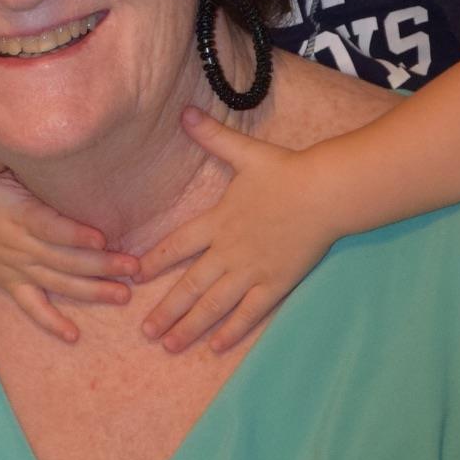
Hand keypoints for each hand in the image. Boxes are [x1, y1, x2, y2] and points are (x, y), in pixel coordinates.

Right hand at [0, 151, 138, 342]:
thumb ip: (13, 151)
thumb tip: (33, 125)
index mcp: (17, 213)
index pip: (50, 227)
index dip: (75, 235)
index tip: (102, 238)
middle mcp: (18, 244)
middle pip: (63, 260)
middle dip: (101, 265)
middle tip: (134, 268)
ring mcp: (14, 266)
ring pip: (57, 284)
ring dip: (90, 291)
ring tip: (123, 295)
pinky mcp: (9, 281)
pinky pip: (31, 306)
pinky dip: (51, 322)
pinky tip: (73, 335)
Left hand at [138, 109, 335, 352]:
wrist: (326, 192)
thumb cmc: (287, 171)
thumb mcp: (245, 152)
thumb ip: (212, 136)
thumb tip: (185, 112)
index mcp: (218, 221)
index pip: (176, 246)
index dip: (153, 262)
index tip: (132, 277)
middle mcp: (229, 251)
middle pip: (190, 286)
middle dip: (166, 310)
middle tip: (146, 332)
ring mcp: (252, 270)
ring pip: (215, 305)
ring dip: (190, 326)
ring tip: (170, 346)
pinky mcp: (277, 282)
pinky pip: (250, 312)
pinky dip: (232, 330)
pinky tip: (216, 347)